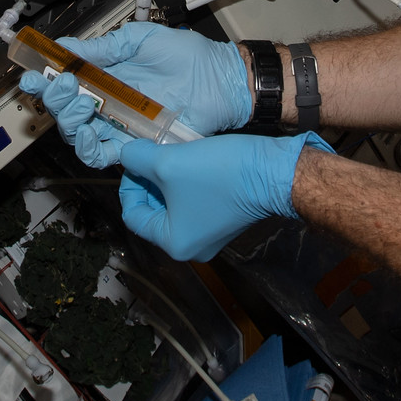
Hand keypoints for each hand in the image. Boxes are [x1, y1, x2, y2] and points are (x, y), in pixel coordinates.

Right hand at [19, 24, 251, 168]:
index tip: (31, 74)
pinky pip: (101, 155)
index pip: (66, 82)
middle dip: (55, 99)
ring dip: (69, 122)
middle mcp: (107, 103)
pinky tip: (88, 133)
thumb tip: (65, 47)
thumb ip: (103, 47)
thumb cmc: (187, 57)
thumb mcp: (141, 40)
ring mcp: (119, 125)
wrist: (219, 79)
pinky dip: (88, 148)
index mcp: (105, 76)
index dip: (44, 80)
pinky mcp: (133, 144)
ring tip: (82, 104)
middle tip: (63, 85)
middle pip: (65, 110)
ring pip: (77, 134)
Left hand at [117, 133, 330, 260]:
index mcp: (175, 243)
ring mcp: (210, 235)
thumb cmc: (221, 174)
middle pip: (153, 212)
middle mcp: (192, 247)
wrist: (274, 172)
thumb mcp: (169, 162)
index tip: (137, 160)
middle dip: (149, 181)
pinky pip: (193, 202)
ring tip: (171, 153)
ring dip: (167, 179)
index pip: (133, 215)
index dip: (129, 184)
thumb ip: (138, 159)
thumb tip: (126, 154)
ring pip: (173, 205)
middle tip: (152, 154)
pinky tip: (190, 160)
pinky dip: (186, 182)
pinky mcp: (224, 219)